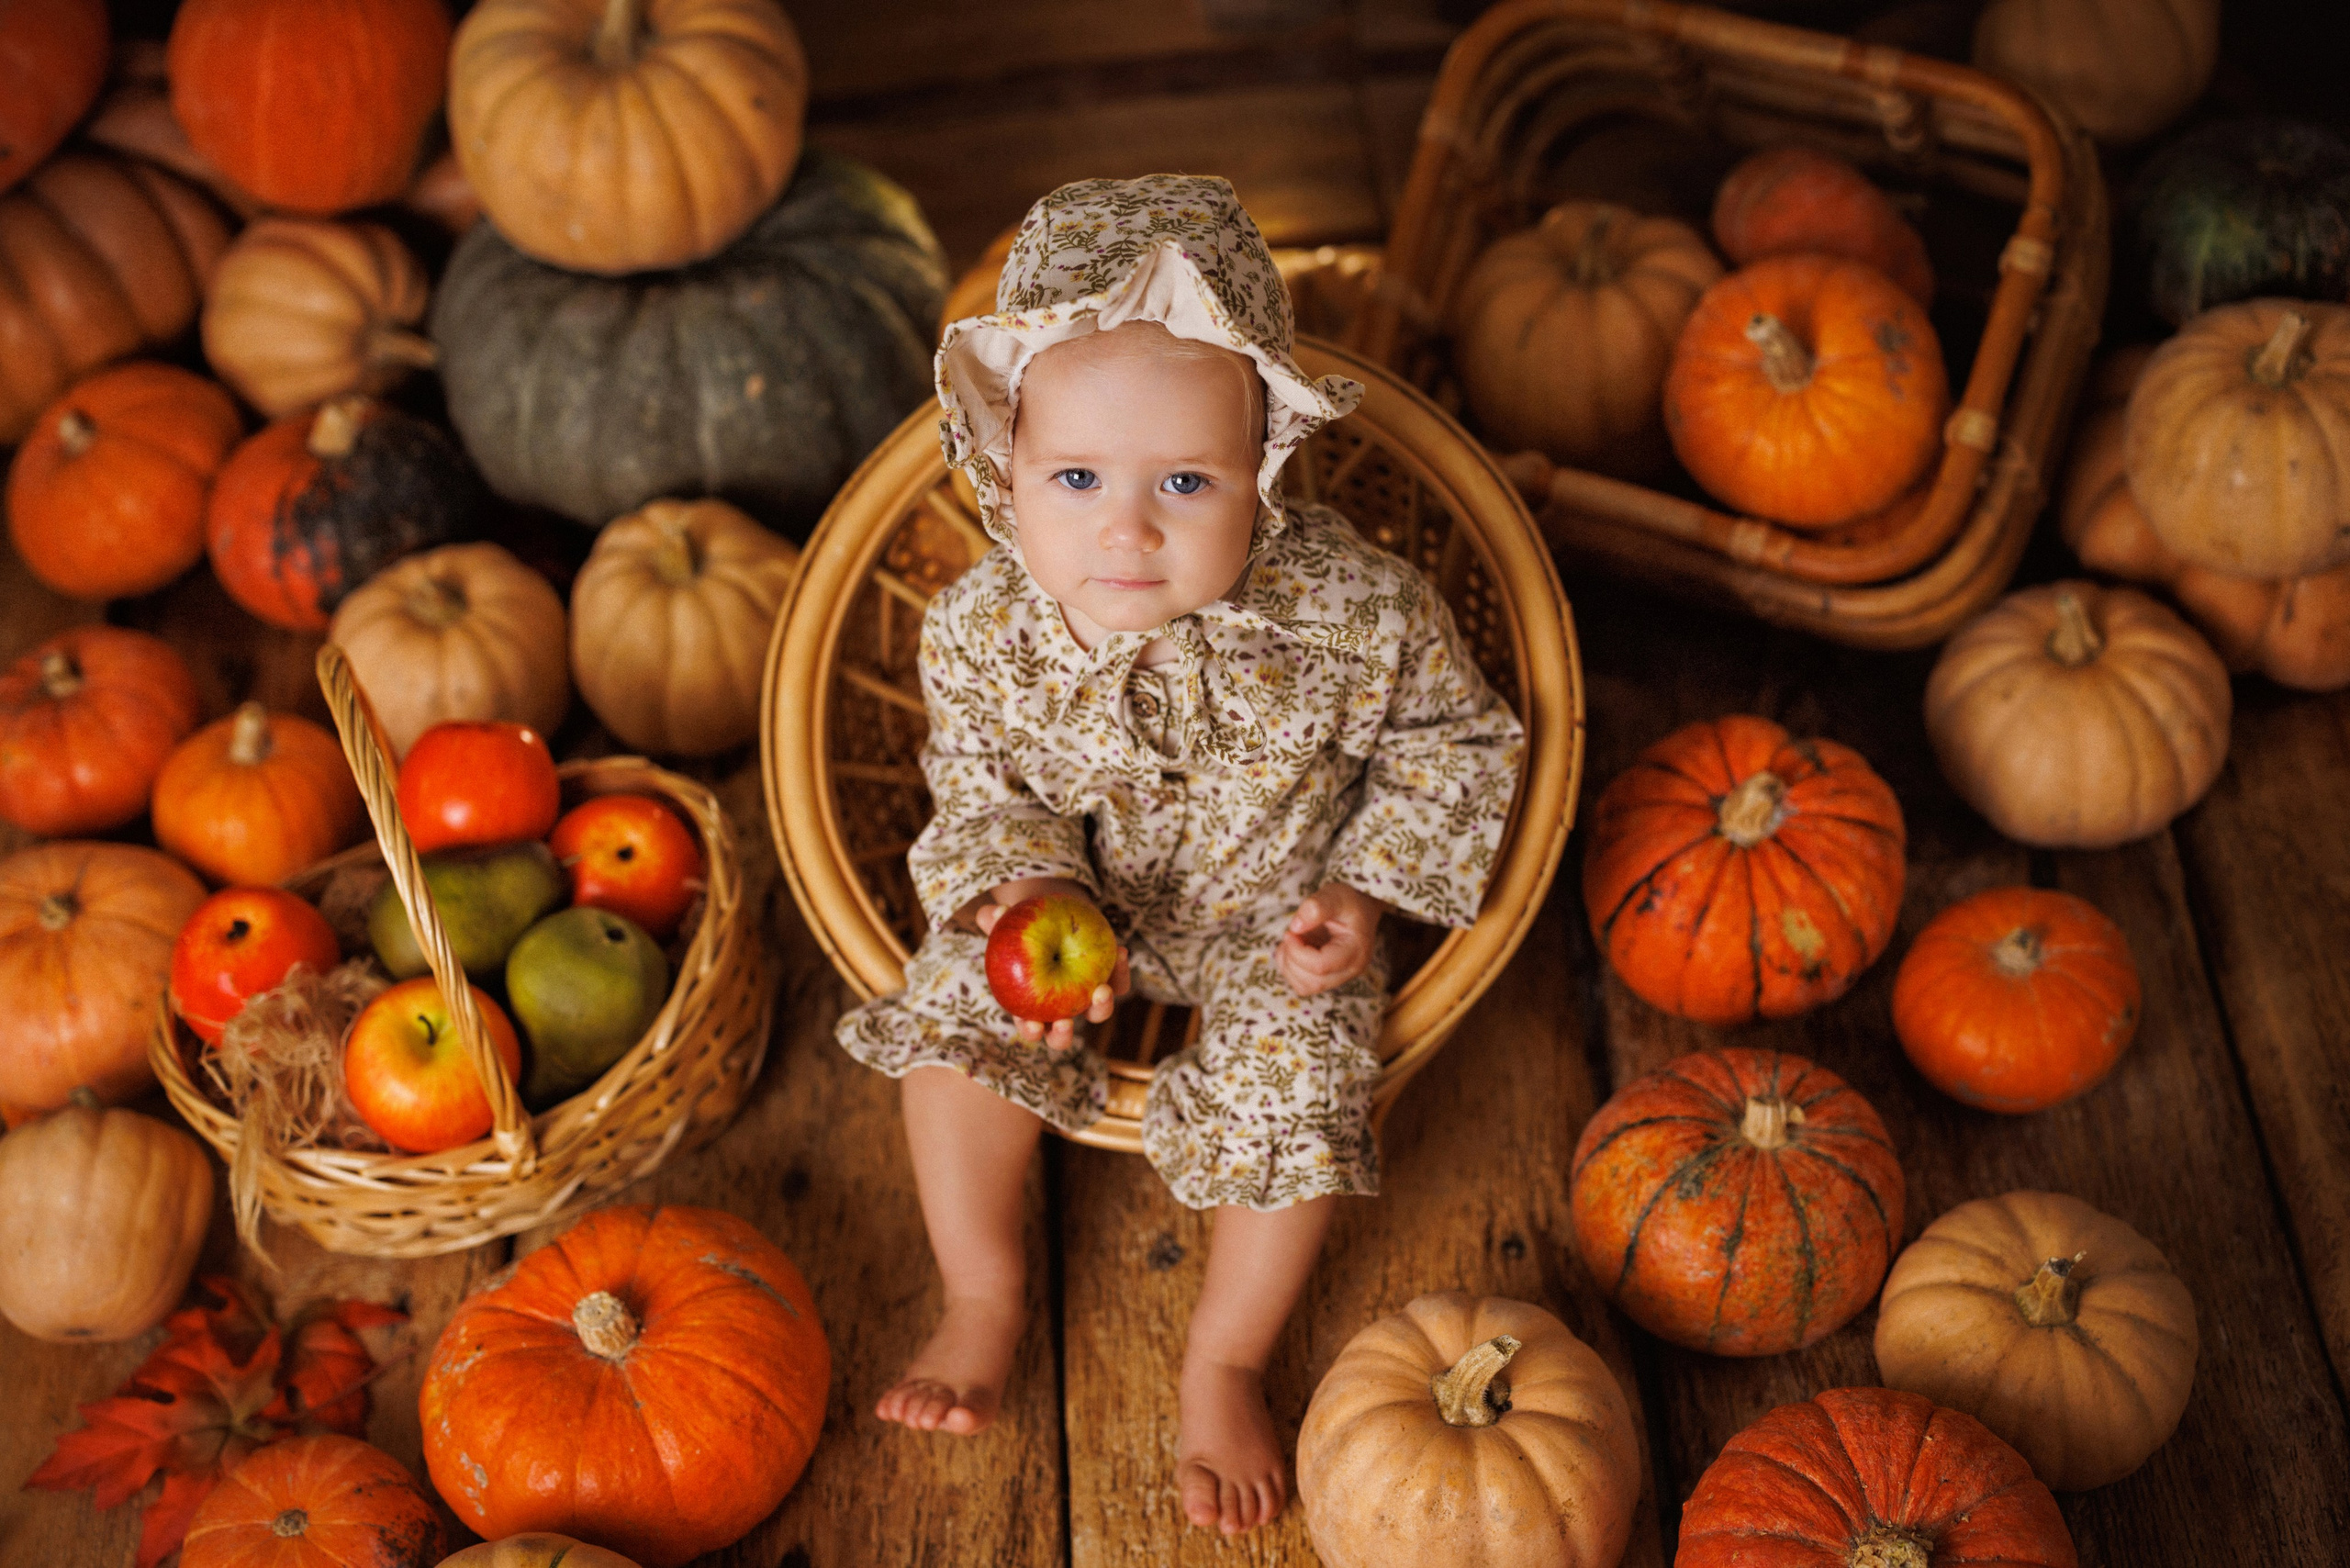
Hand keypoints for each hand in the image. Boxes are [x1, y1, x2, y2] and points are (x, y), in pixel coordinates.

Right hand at [973, 883, 1130, 1050]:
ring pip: (1097, 1013)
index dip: (1031, 1031)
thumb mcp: (1008, 922)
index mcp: (1032, 1006)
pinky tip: (1120, 952)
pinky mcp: (1111, 982)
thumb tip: (994, 913)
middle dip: (1062, 1035)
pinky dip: (1121, 971)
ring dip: (1101, 1007)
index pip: (1030, 1027)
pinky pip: (1119, 983)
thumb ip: (995, 921)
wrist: (1058, 918)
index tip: (1033, 1027)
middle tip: (1065, 1023)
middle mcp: (1060, 1009)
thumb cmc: (1026, 927)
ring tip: (1102, 991)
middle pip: (1062, 1035)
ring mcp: (1087, 998)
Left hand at [1277, 882, 1384, 997]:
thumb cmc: (1348, 902)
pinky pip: (1302, 985)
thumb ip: (1317, 906)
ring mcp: (1339, 977)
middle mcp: (1350, 970)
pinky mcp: (1327, 978)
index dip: (1298, 952)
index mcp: (1355, 952)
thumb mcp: (1335, 895)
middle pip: (1313, 982)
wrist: (1359, 909)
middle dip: (1293, 958)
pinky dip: (1290, 969)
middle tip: (1291, 934)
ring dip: (1289, 965)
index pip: (1321, 966)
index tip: (1291, 931)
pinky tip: (1293, 949)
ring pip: (1305, 987)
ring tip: (1293, 941)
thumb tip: (1296, 927)